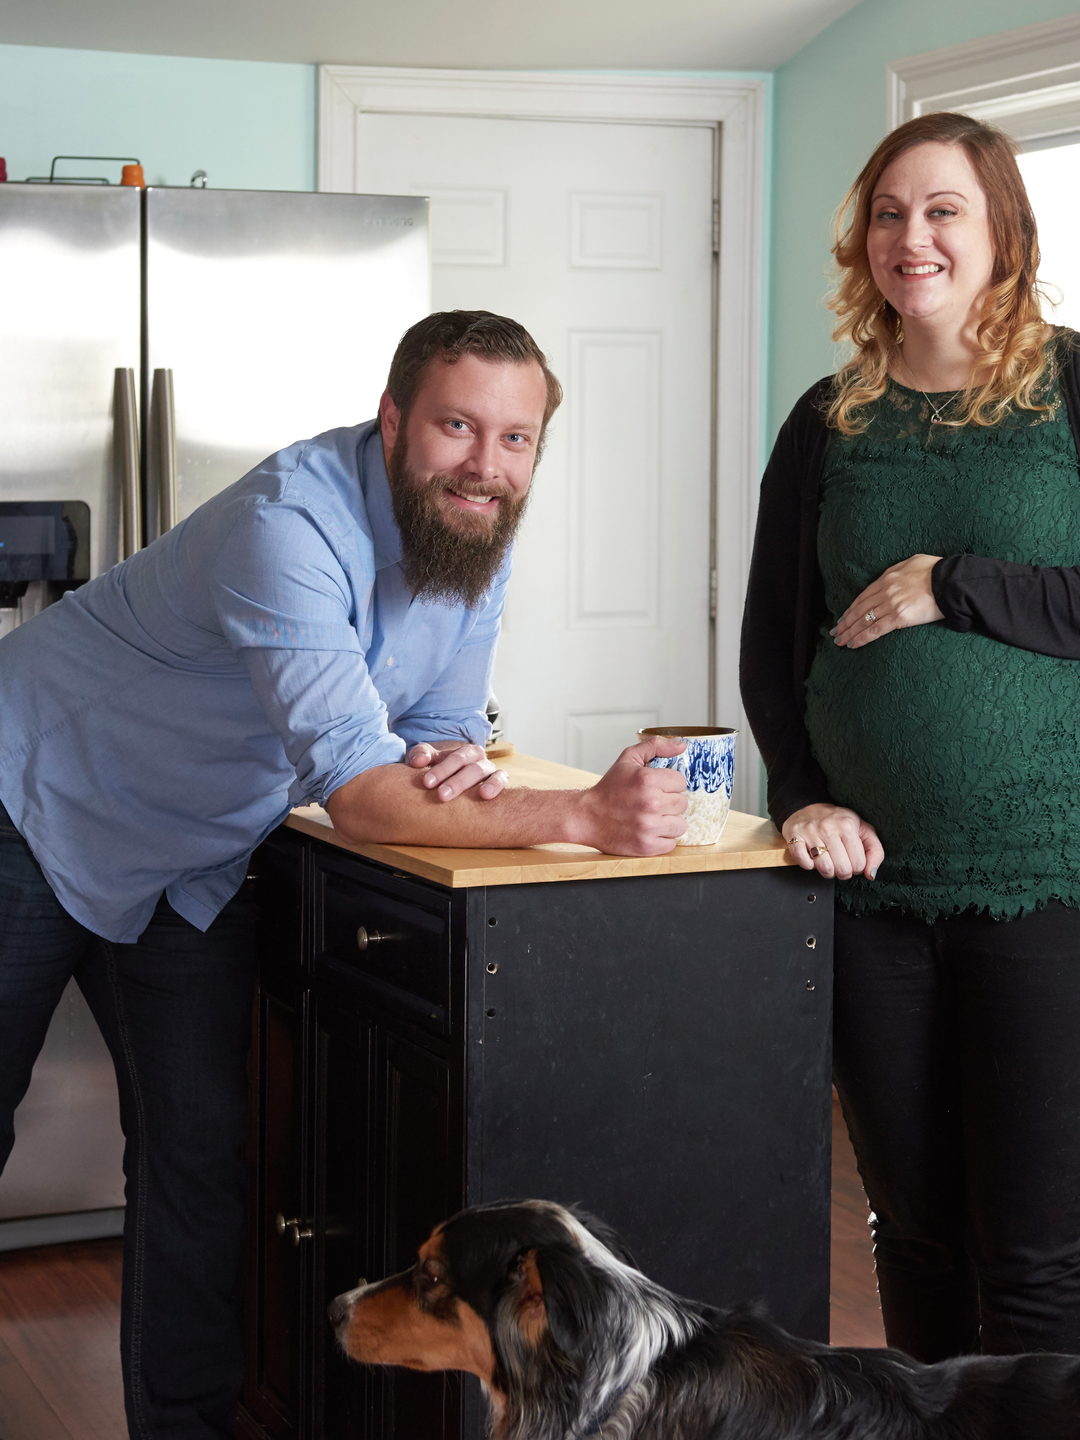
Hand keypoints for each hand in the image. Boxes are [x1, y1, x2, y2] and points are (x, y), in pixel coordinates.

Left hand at [406, 742, 507, 801]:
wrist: (453, 782)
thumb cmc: (438, 771)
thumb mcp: (428, 760)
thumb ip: (421, 755)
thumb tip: (418, 761)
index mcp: (465, 752)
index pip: (455, 758)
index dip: (441, 770)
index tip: (427, 783)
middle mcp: (480, 761)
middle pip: (472, 768)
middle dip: (457, 782)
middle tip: (442, 795)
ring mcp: (492, 772)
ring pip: (492, 774)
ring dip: (487, 784)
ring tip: (482, 795)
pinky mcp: (500, 784)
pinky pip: (503, 781)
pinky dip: (497, 786)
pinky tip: (488, 795)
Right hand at [570, 736, 688, 855]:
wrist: (586, 816)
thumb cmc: (608, 789)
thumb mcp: (628, 759)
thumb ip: (656, 746)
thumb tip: (682, 746)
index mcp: (647, 780)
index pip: (681, 782)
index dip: (669, 784)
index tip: (657, 787)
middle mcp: (651, 803)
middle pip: (682, 803)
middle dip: (669, 802)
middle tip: (651, 802)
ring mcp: (649, 827)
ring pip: (680, 825)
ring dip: (668, 821)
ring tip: (652, 817)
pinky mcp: (647, 846)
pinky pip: (671, 843)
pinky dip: (663, 838)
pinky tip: (649, 831)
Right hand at [782, 804, 882, 880]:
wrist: (808, 806)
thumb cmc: (838, 821)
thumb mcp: (863, 829)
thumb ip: (875, 851)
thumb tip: (871, 874)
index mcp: (848, 826)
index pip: (858, 865)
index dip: (856, 867)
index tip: (851, 859)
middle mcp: (829, 828)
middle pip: (842, 869)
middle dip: (842, 872)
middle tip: (840, 864)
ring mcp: (810, 832)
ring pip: (824, 868)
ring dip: (827, 871)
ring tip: (828, 862)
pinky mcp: (795, 837)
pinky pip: (804, 863)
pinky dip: (808, 865)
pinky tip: (812, 857)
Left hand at [832, 554, 943, 649]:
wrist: (950, 580)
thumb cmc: (936, 570)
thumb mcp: (912, 562)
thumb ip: (898, 571)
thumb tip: (892, 576)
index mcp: (887, 578)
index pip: (863, 596)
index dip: (851, 609)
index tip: (843, 617)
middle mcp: (885, 591)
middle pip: (859, 609)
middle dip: (845, 622)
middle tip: (835, 632)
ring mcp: (891, 604)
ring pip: (863, 620)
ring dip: (849, 632)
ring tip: (840, 641)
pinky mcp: (899, 617)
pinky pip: (875, 630)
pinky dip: (862, 638)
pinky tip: (854, 644)